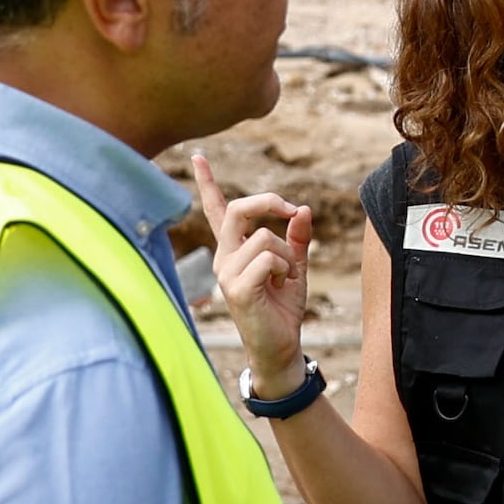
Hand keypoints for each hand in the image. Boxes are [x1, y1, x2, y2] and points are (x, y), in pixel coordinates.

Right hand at [185, 150, 311, 391]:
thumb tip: (304, 209)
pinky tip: (277, 288)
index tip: (199, 156)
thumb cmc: (282, 308)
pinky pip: (268, 258)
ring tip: (282, 279)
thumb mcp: (295, 267)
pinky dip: (284, 270)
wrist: (280, 347)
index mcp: (235, 250)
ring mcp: (226, 273)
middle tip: (292, 209)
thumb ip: (297, 239)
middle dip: (270, 202)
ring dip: (286, 254)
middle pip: (240, 209)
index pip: (218, 210)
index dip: (208, 183)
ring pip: (264, 236)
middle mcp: (224, 257)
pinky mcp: (235, 289)